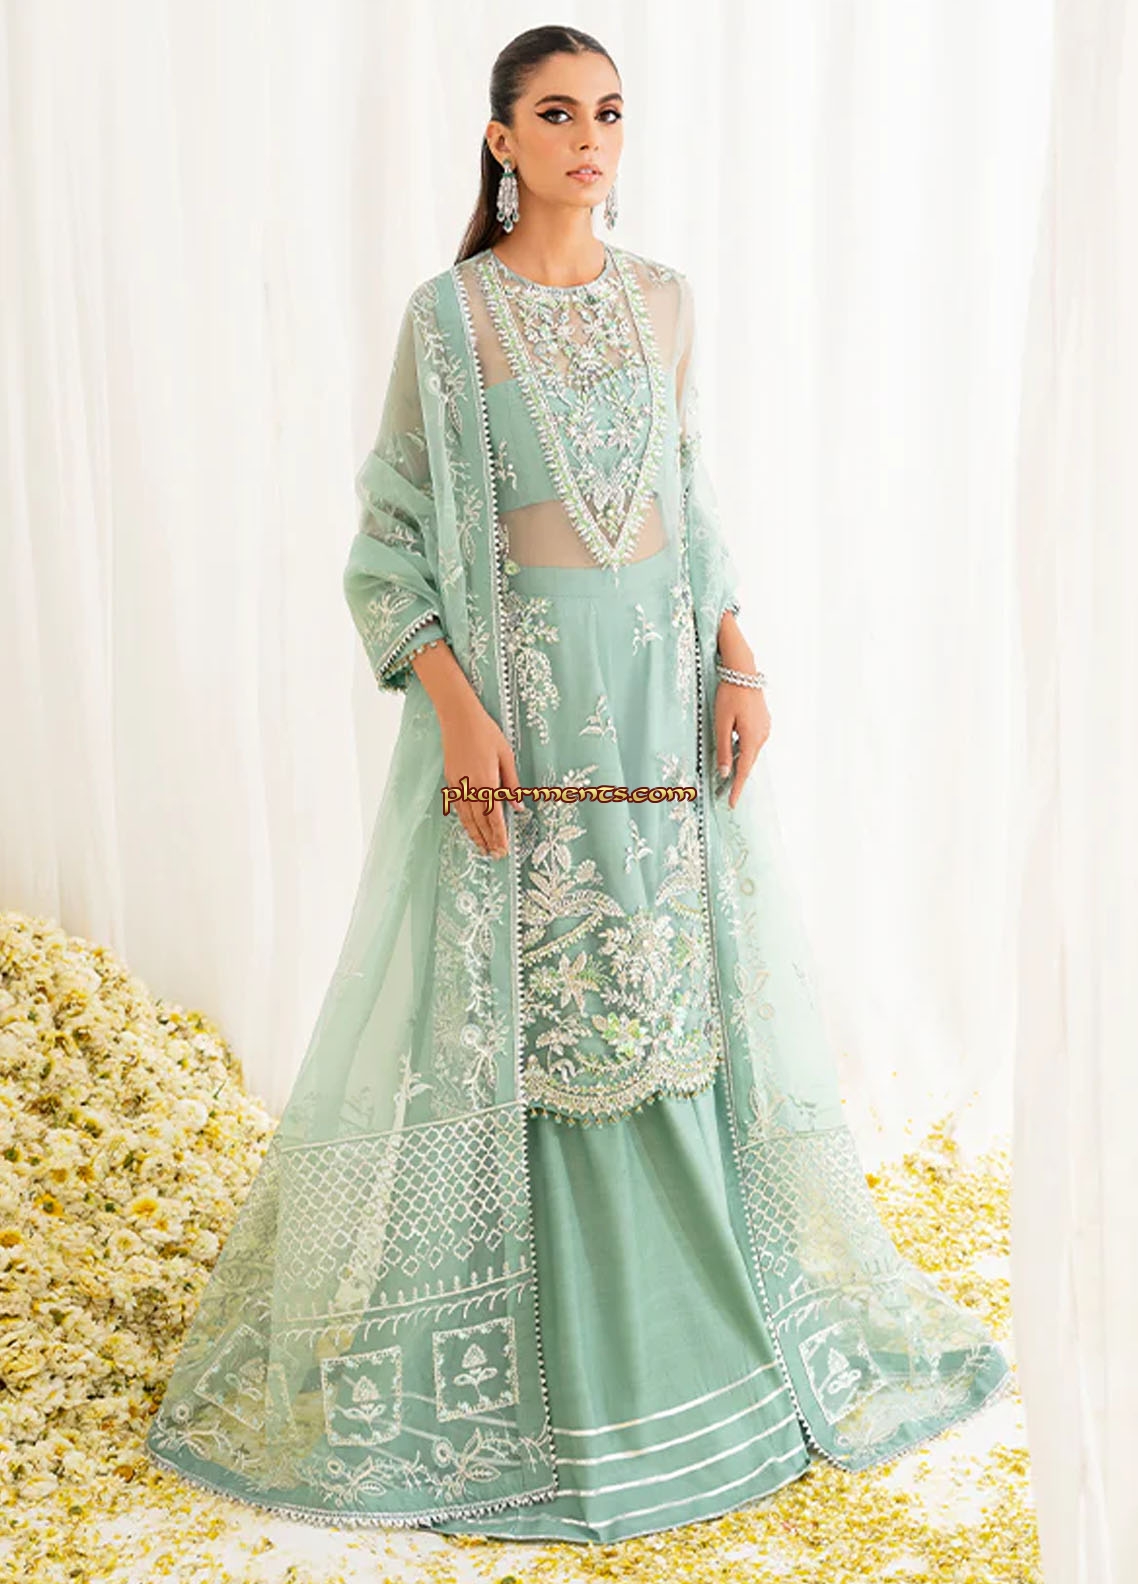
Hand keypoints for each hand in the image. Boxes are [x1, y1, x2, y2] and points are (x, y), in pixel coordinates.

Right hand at [409, 638, 520, 856]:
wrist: (458, 718)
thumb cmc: (486, 733)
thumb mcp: (506, 755)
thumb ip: (512, 783)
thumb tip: (518, 806)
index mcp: (487, 782)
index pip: (494, 817)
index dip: (499, 836)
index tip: (503, 849)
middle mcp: (470, 788)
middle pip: (479, 822)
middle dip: (487, 840)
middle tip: (494, 856)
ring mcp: (458, 785)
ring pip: (466, 817)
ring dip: (474, 834)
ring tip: (482, 848)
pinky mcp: (450, 780)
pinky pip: (458, 807)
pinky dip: (464, 820)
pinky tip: (469, 827)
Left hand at [714, 675, 770, 808]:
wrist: (743, 672)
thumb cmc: (730, 695)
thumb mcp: (721, 723)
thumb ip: (723, 749)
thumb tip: (724, 771)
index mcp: (752, 738)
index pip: (744, 770)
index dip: (737, 788)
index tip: (732, 803)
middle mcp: (762, 735)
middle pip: (748, 762)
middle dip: (737, 778)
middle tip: (725, 793)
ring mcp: (765, 728)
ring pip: (751, 752)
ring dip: (740, 762)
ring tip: (727, 774)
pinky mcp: (763, 722)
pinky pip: (753, 741)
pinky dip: (744, 749)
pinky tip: (734, 750)